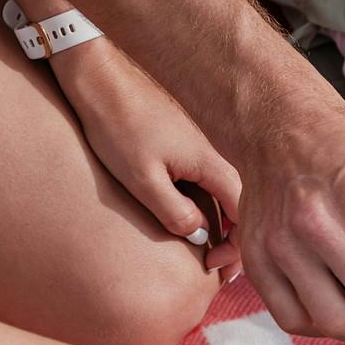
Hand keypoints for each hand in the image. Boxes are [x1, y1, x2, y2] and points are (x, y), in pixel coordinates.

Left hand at [53, 40, 241, 259]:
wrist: (100, 76)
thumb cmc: (117, 125)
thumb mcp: (142, 178)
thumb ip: (174, 212)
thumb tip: (198, 235)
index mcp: (211, 164)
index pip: (245, 215)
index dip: (236, 247)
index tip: (211, 264)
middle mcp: (215, 155)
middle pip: (240, 207)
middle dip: (232, 240)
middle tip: (214, 267)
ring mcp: (202, 147)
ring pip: (224, 194)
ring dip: (220, 223)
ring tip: (205, 248)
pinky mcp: (187, 142)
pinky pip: (208, 181)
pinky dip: (207, 204)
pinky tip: (190, 215)